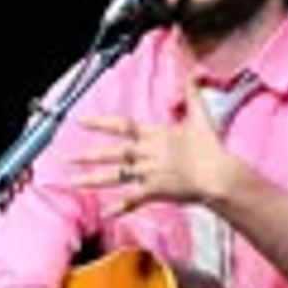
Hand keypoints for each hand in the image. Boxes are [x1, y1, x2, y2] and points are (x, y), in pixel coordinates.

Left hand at [69, 77, 237, 217]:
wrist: (219, 174)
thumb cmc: (211, 147)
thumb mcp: (201, 117)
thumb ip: (192, 95)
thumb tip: (192, 74)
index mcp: (155, 135)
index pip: (122, 126)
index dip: (99, 123)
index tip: (80, 122)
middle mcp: (148, 153)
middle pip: (113, 153)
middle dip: (88, 156)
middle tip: (68, 158)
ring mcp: (150, 172)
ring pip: (116, 176)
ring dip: (93, 179)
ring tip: (74, 182)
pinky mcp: (156, 190)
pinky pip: (133, 199)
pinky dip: (120, 207)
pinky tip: (105, 213)